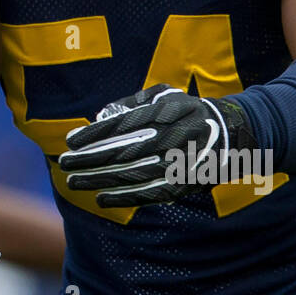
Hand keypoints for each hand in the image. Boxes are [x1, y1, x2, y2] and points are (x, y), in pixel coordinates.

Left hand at [58, 84, 258, 207]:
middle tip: (64, 163)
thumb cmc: (186, 111)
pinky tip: (101, 198)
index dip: (92, 134)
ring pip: (131, 175)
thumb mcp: (163, 95)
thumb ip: (130, 104)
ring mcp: (177, 162)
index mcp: (162, 113)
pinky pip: (149, 194)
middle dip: (89, 159)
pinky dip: (124, 198)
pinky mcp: (183, 183)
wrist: (231, 132)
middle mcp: (169, 137)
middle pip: (121, 151)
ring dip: (99, 180)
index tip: (69, 141)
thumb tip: (99, 116)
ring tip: (73, 182)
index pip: (120, 125)